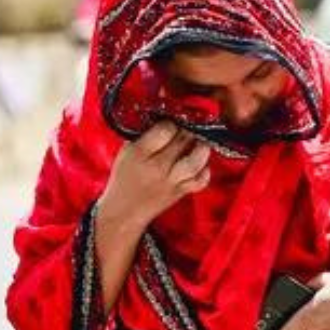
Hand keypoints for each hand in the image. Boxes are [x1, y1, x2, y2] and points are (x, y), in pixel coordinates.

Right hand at [93, 122, 210, 310]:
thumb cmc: (124, 178)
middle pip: (182, 141)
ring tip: (200, 141)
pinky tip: (202, 164)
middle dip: (190, 130)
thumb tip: (164, 117)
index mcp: (139, 153)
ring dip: (202, 147)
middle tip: (191, 126)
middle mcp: (157, 167)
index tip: (173, 121)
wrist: (124, 212)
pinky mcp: (181, 193)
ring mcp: (171, 181)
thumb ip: (143, 135)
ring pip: (195, 161)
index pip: (165, 130)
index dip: (173, 122)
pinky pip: (200, 181)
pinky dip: (205, 171)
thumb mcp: (126, 152)